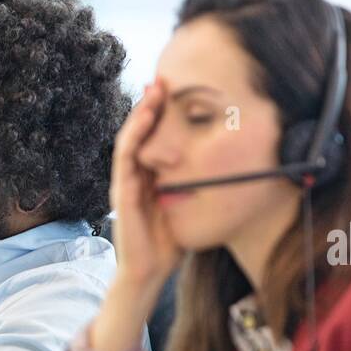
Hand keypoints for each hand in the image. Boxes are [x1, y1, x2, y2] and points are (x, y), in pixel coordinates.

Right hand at [110, 79, 181, 283]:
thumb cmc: (168, 243)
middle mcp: (133, 177)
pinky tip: (145, 118)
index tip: (176, 90)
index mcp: (147, 178)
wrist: (149, 273)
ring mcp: (124, 184)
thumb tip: (228, 166)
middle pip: (138, 132)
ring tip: (153, 89)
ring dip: (140, 113)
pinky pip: (125, 157)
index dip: (160, 114)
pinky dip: (134, 135)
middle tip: (163, 77)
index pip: (151, 138)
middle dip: (149, 104)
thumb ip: (196, 187)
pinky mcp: (122, 194)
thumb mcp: (187, 207)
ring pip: (129, 138)